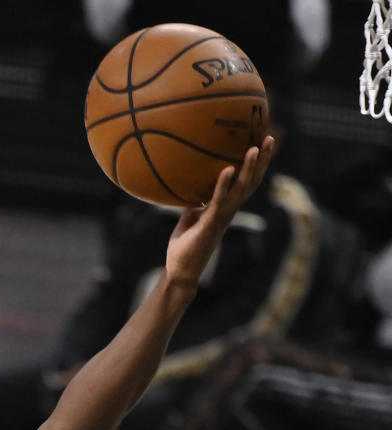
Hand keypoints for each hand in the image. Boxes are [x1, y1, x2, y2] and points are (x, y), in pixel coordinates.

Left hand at [165, 136, 275, 285]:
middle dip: (262, 161)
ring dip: (249, 169)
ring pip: (241, 190)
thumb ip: (194, 204)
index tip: (261, 143)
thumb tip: (190, 188)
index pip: (246, 183)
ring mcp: (221, 217)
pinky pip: (219, 201)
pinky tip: (228, 169)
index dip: (256, 165)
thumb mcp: (189, 219)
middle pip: (252, 182)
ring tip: (255, 148)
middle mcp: (229, 212)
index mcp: (226, 209)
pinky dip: (223, 185)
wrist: (180, 271)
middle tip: (269, 138)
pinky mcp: (210, 224)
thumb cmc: (184, 247)